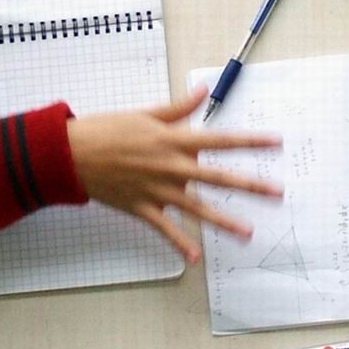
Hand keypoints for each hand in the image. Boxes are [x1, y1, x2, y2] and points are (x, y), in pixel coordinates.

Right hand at [67, 87, 282, 263]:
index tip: (275, 143)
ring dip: (225, 222)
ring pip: (198, 208)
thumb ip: (178, 108)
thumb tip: (201, 90)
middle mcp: (171, 166)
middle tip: (277, 193)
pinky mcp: (142, 208)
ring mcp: (158, 190)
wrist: (70, 154)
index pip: (221, 140)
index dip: (250, 141)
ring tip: (248, 232)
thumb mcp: (145, 114)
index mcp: (173, 140)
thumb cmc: (106, 130)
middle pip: (219, 177)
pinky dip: (180, 244)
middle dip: (250, 185)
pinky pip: (166, 229)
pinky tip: (196, 258)